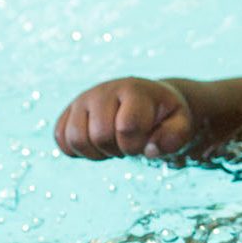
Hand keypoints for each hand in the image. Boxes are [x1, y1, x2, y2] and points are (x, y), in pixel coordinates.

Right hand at [54, 77, 195, 160]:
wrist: (146, 100)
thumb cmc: (164, 115)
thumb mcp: (180, 124)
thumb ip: (174, 137)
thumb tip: (149, 150)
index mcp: (133, 90)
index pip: (126, 127)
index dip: (135, 145)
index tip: (144, 143)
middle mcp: (103, 90)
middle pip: (99, 135)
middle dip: (116, 150)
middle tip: (129, 144)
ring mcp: (83, 99)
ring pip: (74, 138)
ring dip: (96, 152)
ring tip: (112, 144)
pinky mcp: (68, 112)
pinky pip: (60, 139)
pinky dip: (77, 150)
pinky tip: (96, 144)